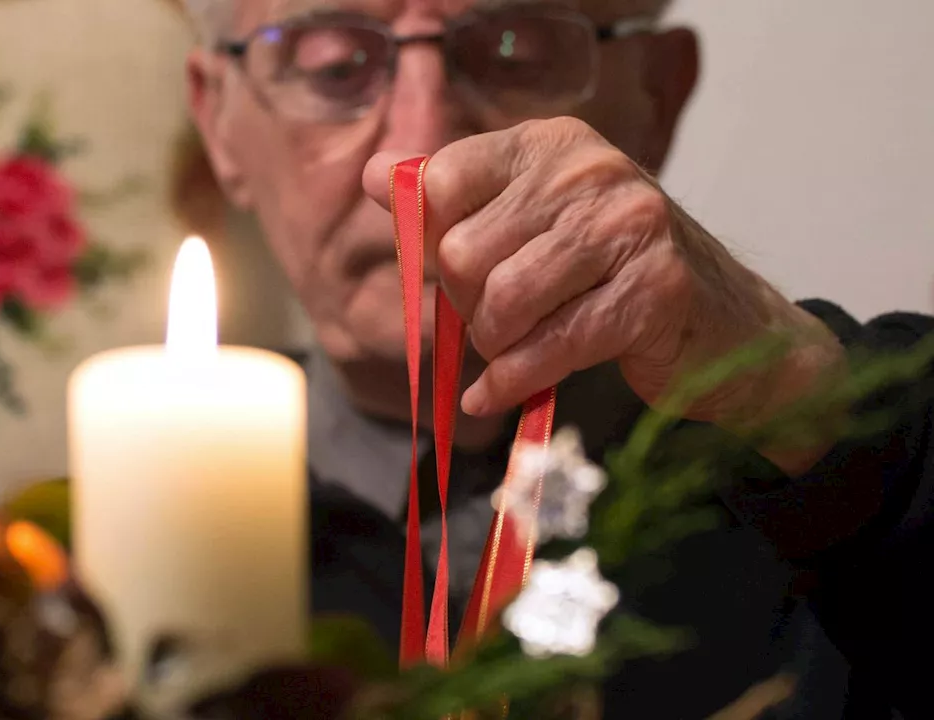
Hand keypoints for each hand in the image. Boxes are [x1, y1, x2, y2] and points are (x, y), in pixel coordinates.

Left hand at [363, 118, 844, 473]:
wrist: (724, 327)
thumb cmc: (608, 275)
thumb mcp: (531, 223)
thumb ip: (453, 203)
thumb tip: (375, 177)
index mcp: (552, 144)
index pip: (443, 180)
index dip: (432, 240)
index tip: (455, 272)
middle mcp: (592, 171)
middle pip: (463, 253)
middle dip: (466, 306)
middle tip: (494, 322)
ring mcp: (631, 228)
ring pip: (502, 302)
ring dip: (493, 346)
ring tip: (511, 350)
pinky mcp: (654, 293)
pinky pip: (548, 349)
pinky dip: (510, 383)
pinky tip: (498, 394)